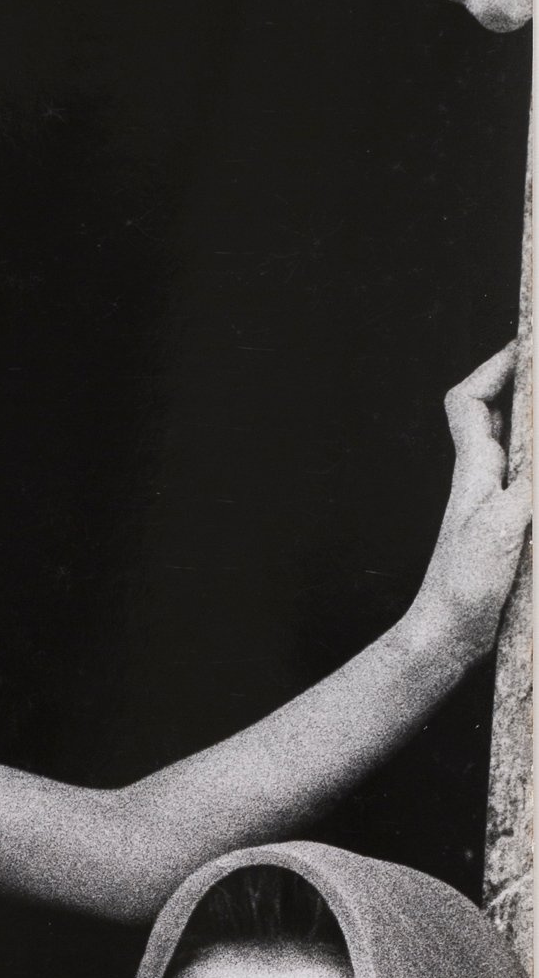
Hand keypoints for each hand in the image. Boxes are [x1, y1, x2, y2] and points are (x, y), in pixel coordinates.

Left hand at [405, 345, 529, 665]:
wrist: (448, 634)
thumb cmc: (467, 581)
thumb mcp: (506, 522)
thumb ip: (532, 481)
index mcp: (475, 469)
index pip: (470, 401)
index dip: (494, 367)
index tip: (526, 343)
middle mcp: (480, 479)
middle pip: (496, 417)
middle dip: (522, 386)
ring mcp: (491, 504)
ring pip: (514, 448)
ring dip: (532, 424)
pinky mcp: (505, 531)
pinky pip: (526, 481)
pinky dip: (538, 466)